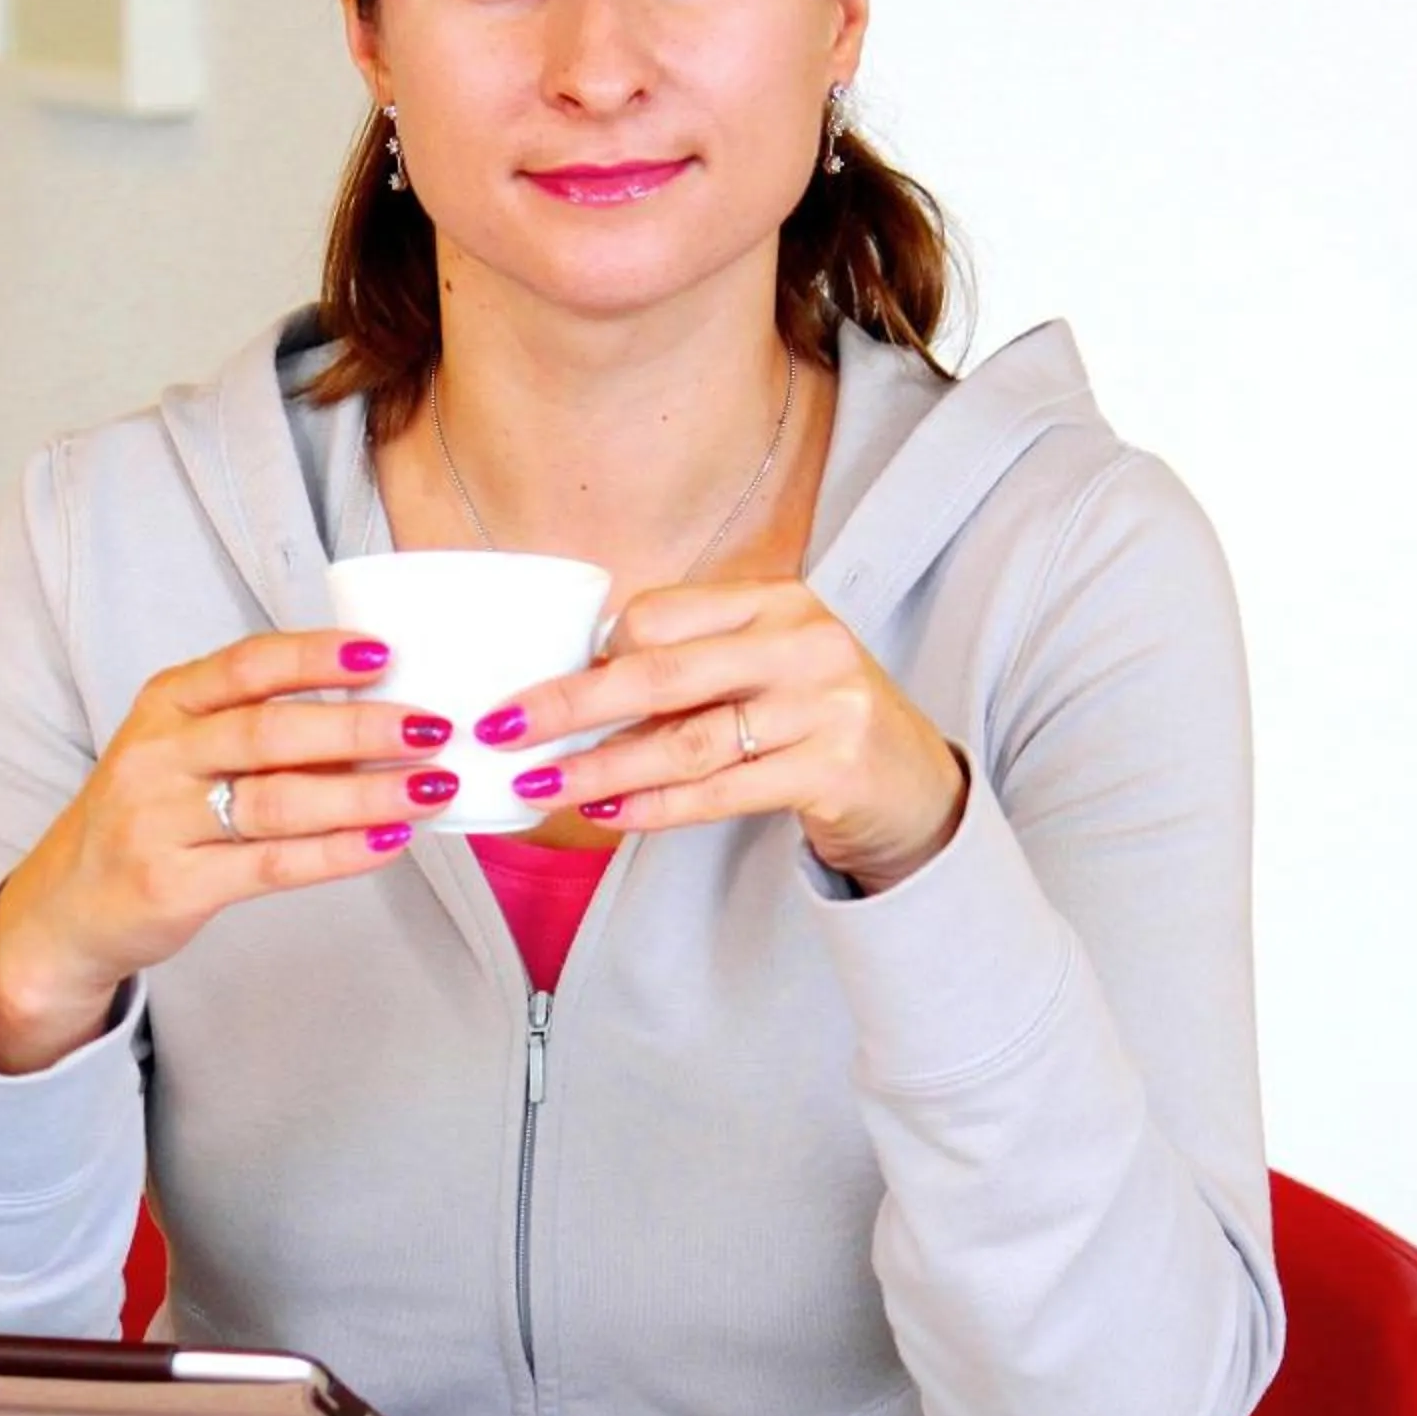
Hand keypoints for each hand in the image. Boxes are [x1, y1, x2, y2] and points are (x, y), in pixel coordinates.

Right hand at [0, 631, 457, 1072]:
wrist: (68, 903)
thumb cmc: (150, 814)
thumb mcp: (182, 749)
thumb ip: (261, 728)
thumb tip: (381, 715)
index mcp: (165, 703)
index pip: (247, 664)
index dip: (316, 656)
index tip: (383, 655)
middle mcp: (156, 755)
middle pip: (269, 732)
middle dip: (360, 727)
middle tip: (433, 728)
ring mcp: (160, 821)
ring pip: (277, 801)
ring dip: (365, 792)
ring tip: (431, 786)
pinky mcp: (172, 884)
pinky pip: (270, 864)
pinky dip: (337, 853)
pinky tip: (389, 842)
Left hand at [481, 580, 967, 891]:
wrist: (914, 783)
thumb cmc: (812, 718)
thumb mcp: (760, 666)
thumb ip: (685, 666)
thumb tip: (567, 687)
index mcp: (774, 600)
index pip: (658, 616)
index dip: (591, 656)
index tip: (537, 690)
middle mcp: (803, 641)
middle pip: (660, 673)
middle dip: (569, 705)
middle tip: (502, 730)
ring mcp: (824, 705)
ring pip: (686, 740)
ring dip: (602, 767)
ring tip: (541, 785)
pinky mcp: (834, 768)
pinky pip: (722, 790)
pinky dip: (656, 806)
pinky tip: (607, 814)